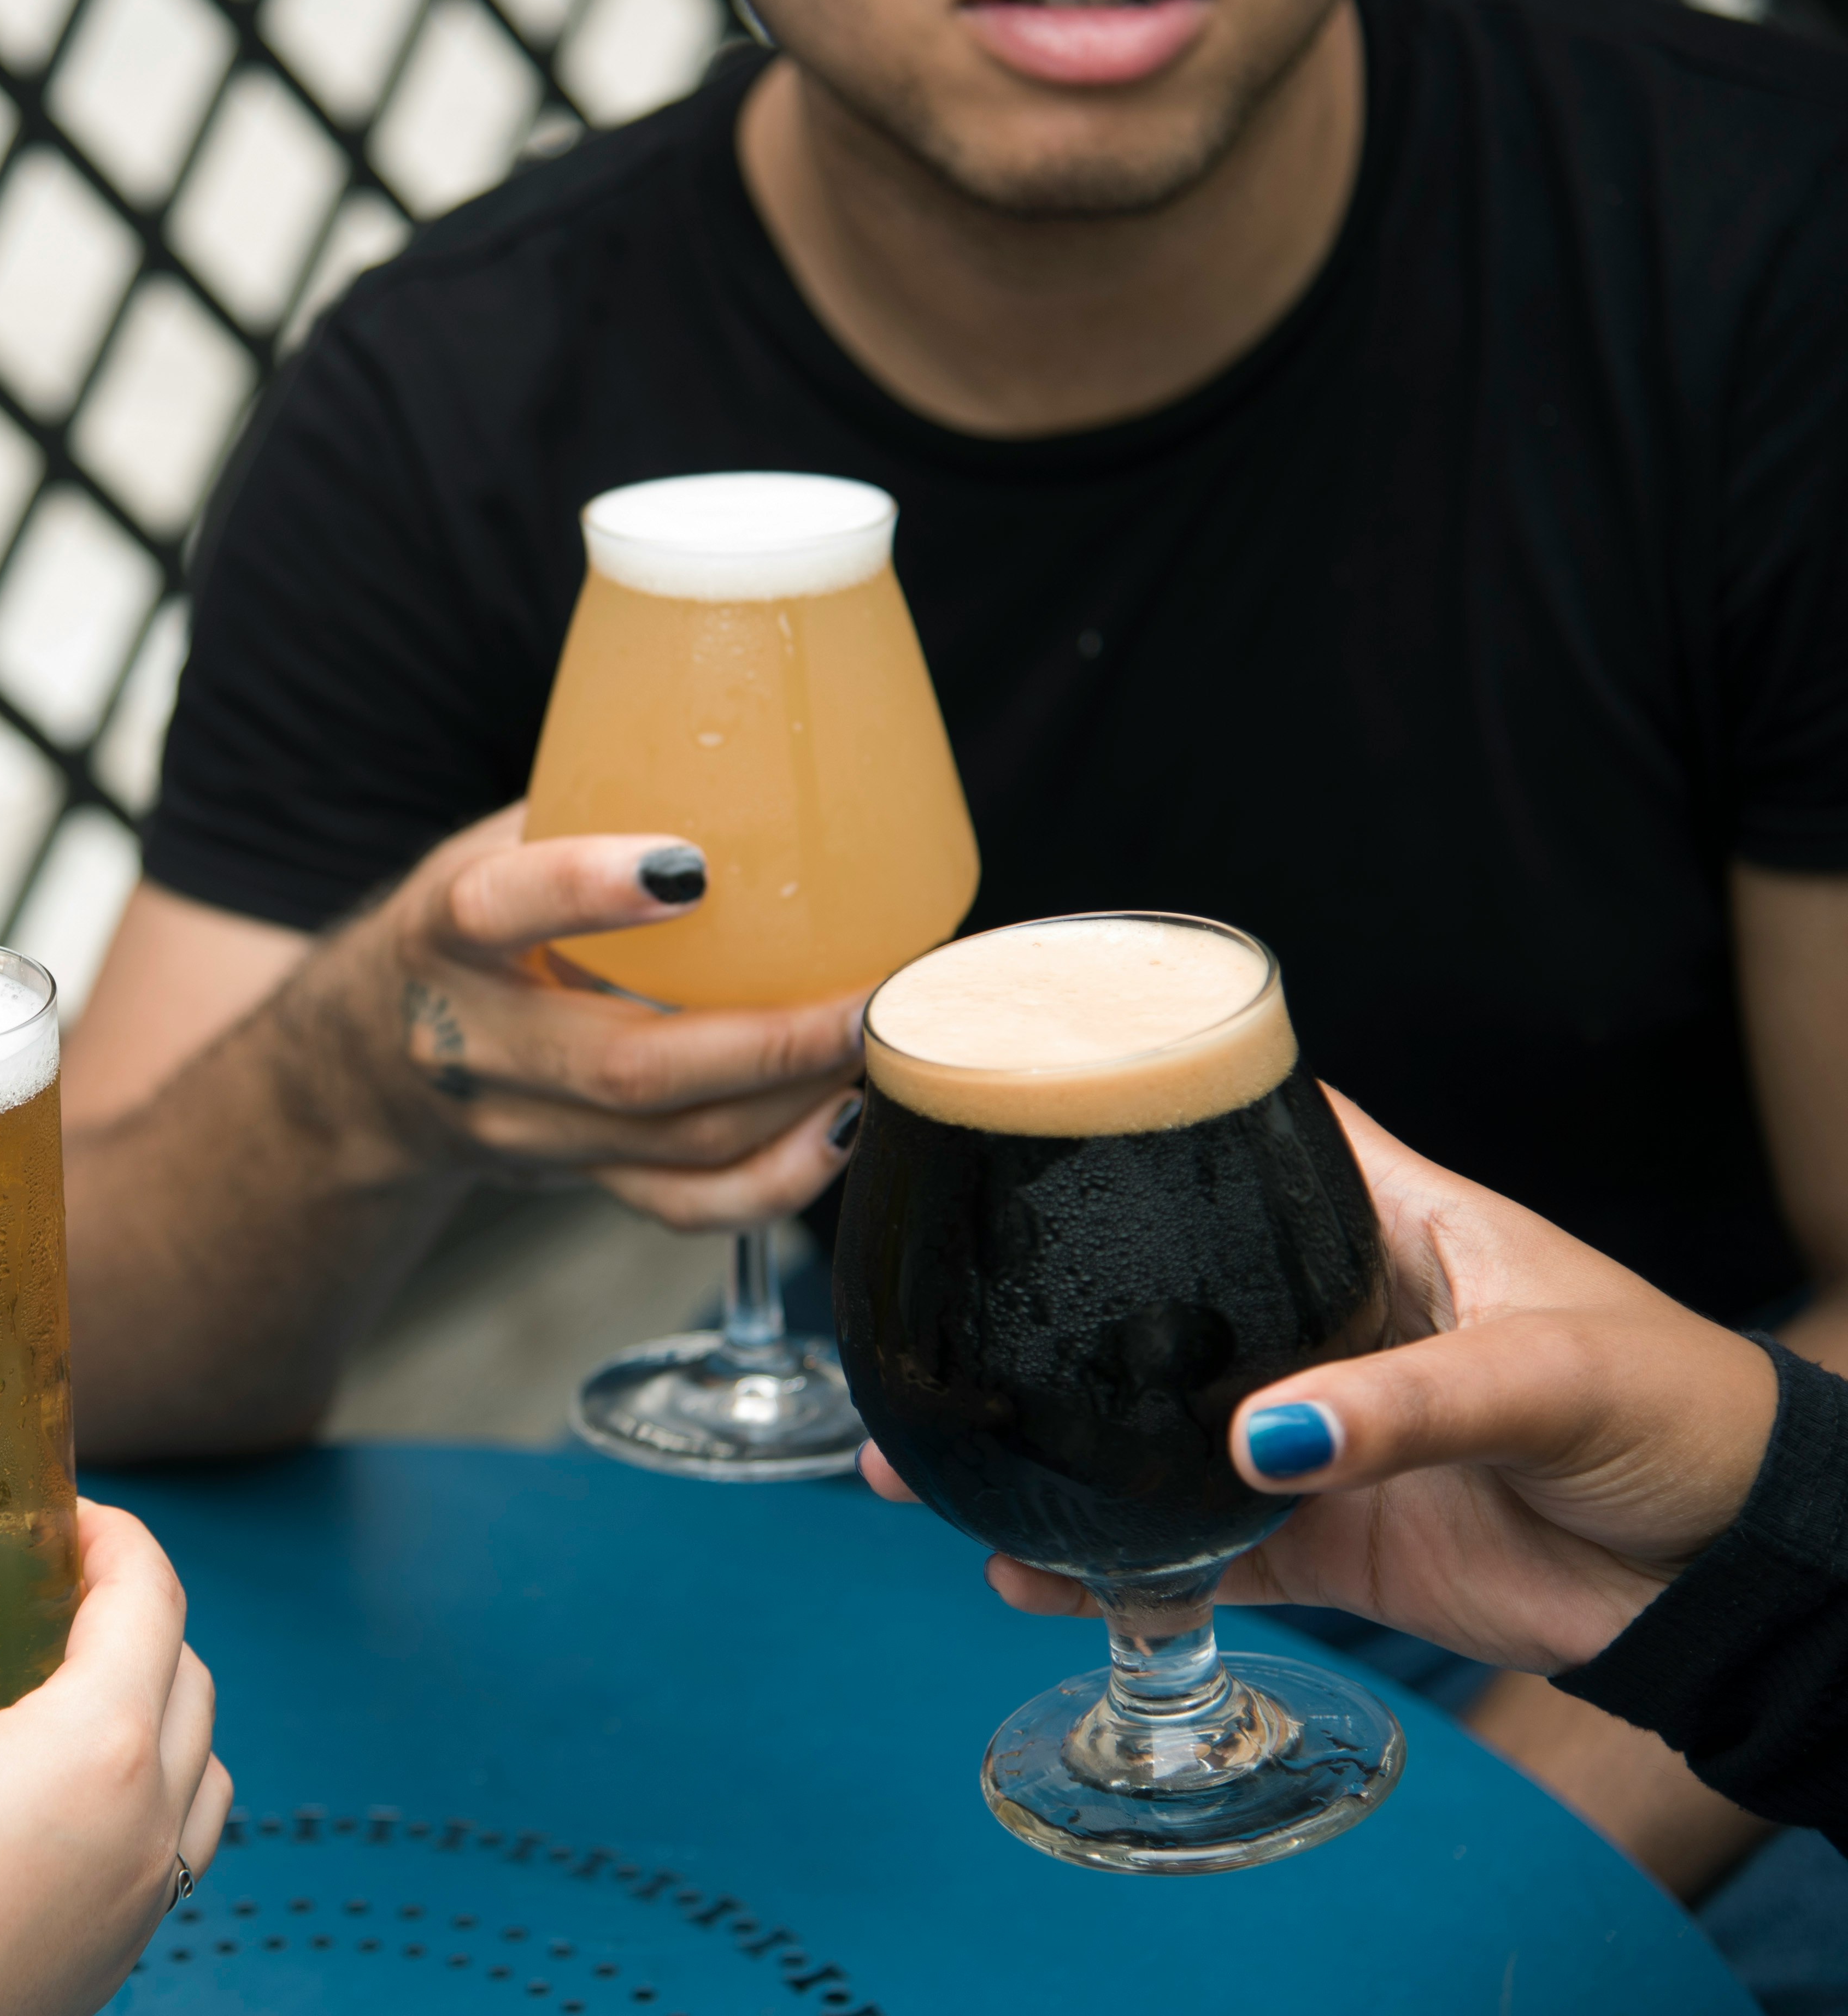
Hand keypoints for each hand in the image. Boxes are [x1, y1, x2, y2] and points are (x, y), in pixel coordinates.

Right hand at [0, 1501, 230, 2015]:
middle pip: (191, 1683)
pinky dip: (143, 1801)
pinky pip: (168, 1856)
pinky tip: (53, 1798)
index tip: (72, 1519)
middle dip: (138, 1619)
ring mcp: (138, 1906)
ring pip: (200, 1778)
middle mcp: (147, 1828)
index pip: (153, 1603)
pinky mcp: (111, 1965)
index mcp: (100, 1751)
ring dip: (159, 1716)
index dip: (118, 1542)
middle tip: (58, 1590)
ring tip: (70, 1690)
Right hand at [314, 803, 866, 1228]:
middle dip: (768, 1039)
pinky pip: (682, 1205)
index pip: (497, 908)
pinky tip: (842, 1123)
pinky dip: (776, 1177)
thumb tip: (757, 738)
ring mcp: (521, 1130)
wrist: (366, 1063)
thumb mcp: (487, 849)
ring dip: (794, 1100)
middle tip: (865, 992)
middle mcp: (472, 1044)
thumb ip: (589, 811)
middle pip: (624, 1067)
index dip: (588, 888)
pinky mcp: (570, 1182)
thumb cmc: (466, 929)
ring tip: (877, 1045)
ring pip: (673, 1142)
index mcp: (442, 934)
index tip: (692, 866)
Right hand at [864, 1090, 1777, 1673]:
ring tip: (925, 1472)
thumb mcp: (1553, 1372)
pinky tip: (1031, 1575)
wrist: (1736, 1579)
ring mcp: (1316, 1435)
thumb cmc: (1681, 1418)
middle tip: (925, 1324)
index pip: (1258, 1131)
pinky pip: (1192, 1554)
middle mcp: (1328, 1321)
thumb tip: (1259, 1439)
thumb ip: (1406, 1404)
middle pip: (1157, 1296)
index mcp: (1387, 1226)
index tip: (1034, 1081)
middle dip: (1040, 1312)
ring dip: (1046, 1455)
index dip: (1157, 1097)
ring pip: (1148, 1434)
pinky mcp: (1326, 1539)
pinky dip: (1111, 1570)